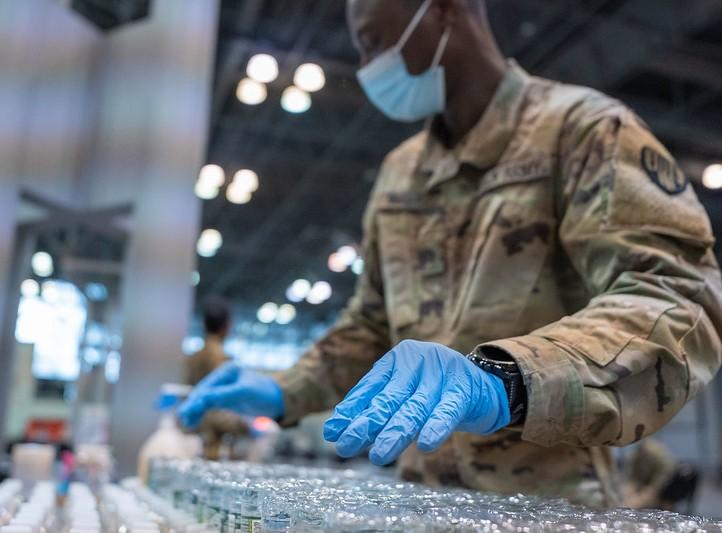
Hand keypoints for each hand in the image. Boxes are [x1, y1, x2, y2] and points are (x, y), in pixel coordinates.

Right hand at [177, 362, 283, 428]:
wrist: (278, 400)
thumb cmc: (264, 394)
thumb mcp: (245, 393)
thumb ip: (224, 394)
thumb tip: (202, 398)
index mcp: (228, 371)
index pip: (208, 386)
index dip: (198, 399)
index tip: (188, 411)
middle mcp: (223, 377)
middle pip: (203, 392)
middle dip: (192, 405)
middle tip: (183, 418)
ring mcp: (223, 388)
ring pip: (203, 400)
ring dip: (194, 410)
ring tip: (186, 422)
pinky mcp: (225, 398)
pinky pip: (208, 405)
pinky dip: (200, 412)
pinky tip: (193, 421)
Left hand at [323, 340, 509, 465]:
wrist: (485, 384)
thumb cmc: (435, 391)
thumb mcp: (404, 392)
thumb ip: (375, 405)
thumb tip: (335, 429)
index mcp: (399, 359)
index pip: (370, 387)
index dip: (352, 410)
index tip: (334, 432)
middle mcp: (418, 361)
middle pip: (389, 398)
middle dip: (366, 424)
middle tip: (347, 446)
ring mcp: (442, 374)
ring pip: (414, 408)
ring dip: (395, 433)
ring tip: (379, 455)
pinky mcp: (464, 390)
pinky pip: (448, 411)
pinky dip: (436, 427)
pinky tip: (426, 444)